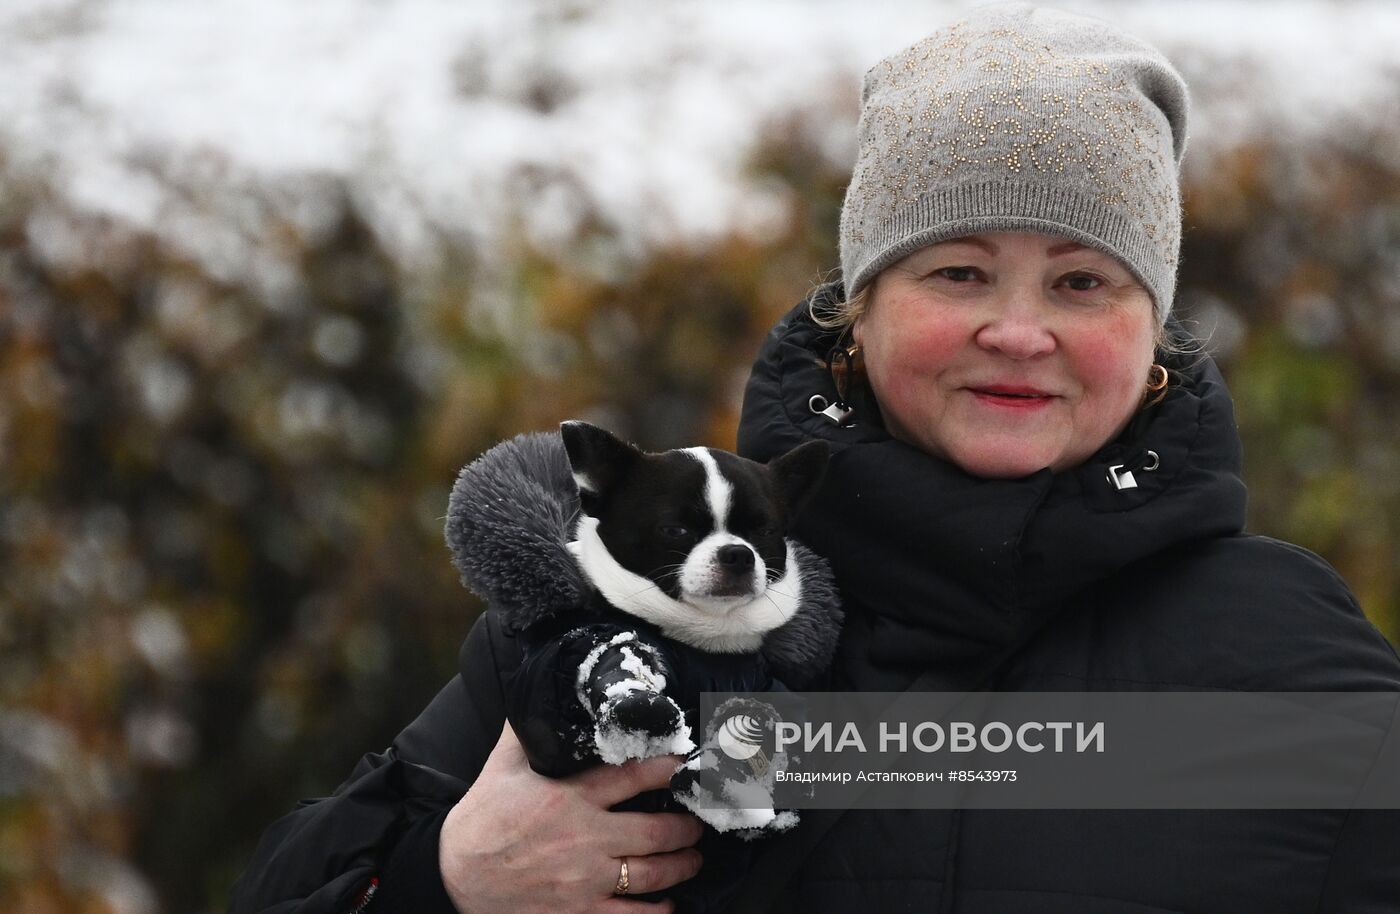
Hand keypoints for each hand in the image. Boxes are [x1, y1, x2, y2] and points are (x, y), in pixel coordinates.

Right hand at [439, 720, 704, 913]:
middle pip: (657, 832)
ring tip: (692, 857)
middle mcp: (584, 839)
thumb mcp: (501, 768)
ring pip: (653, 874)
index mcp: (568, 798)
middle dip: (687, 827)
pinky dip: (657, 910)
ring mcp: (584, 881)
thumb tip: (540, 692)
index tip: (685, 766)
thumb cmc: (480, 820)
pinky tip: (667, 903)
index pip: (632, 776)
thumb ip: (527, 733)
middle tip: (697, 822)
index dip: (668, 769)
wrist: (452, 877)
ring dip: (682, 865)